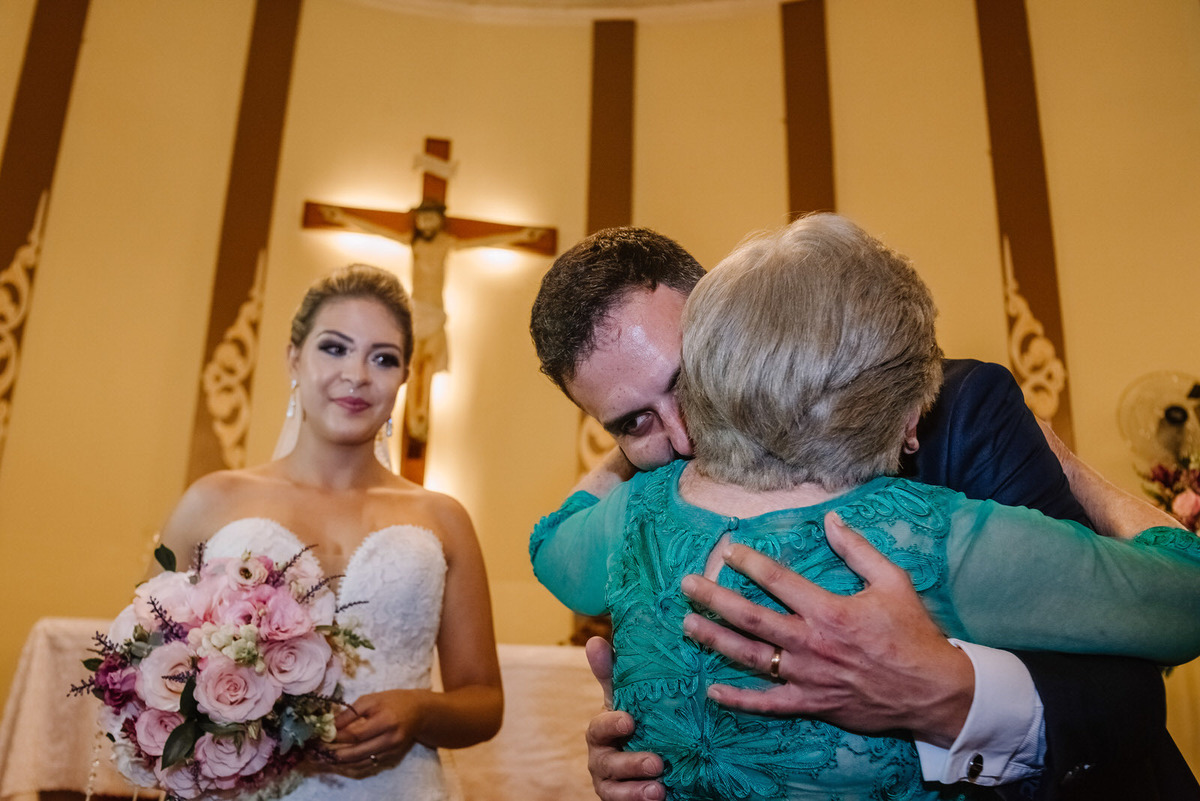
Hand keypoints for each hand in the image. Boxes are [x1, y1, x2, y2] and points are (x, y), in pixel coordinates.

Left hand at [326, 689, 423, 776]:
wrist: (420, 712)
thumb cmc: (394, 701)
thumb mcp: (372, 699)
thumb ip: (351, 713)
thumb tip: (331, 726)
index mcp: (386, 721)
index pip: (356, 734)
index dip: (337, 737)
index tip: (322, 736)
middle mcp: (390, 739)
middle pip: (357, 752)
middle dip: (335, 753)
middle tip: (318, 752)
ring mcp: (391, 751)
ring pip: (361, 762)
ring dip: (341, 762)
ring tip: (324, 759)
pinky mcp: (391, 758)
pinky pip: (368, 765)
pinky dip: (352, 765)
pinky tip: (340, 762)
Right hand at [584, 637, 665, 800]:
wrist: (651, 760)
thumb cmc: (636, 724)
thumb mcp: (628, 701)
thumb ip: (611, 676)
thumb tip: (594, 639)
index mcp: (602, 731)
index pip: (599, 727)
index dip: (611, 724)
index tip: (630, 720)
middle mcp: (601, 757)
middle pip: (607, 762)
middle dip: (631, 763)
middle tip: (657, 762)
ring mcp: (609, 782)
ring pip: (615, 788)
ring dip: (636, 789)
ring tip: (659, 787)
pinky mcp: (619, 799)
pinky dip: (637, 800)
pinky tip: (658, 795)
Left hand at [680, 512, 973, 746]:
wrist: (933, 691)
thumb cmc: (913, 634)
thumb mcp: (893, 582)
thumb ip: (858, 550)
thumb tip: (831, 519)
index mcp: (829, 611)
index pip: (778, 582)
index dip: (749, 564)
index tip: (727, 550)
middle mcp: (811, 643)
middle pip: (751, 618)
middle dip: (714, 599)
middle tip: (687, 584)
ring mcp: (808, 676)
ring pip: (751, 657)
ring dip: (716, 640)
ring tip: (688, 624)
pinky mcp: (812, 704)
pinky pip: (768, 704)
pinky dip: (739, 700)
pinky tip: (713, 690)